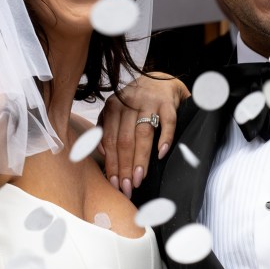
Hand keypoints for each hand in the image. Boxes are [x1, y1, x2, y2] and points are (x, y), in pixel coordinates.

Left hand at [99, 72, 189, 195]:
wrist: (160, 81)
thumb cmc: (135, 102)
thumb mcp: (116, 111)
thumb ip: (105, 129)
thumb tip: (101, 152)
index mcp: (113, 107)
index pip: (110, 140)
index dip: (112, 164)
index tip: (114, 183)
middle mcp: (129, 103)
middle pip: (125, 140)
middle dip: (125, 167)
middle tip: (127, 187)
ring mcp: (149, 102)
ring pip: (143, 134)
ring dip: (141, 159)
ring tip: (140, 179)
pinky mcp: (168, 103)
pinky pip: (167, 122)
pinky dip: (165, 138)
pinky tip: (162, 155)